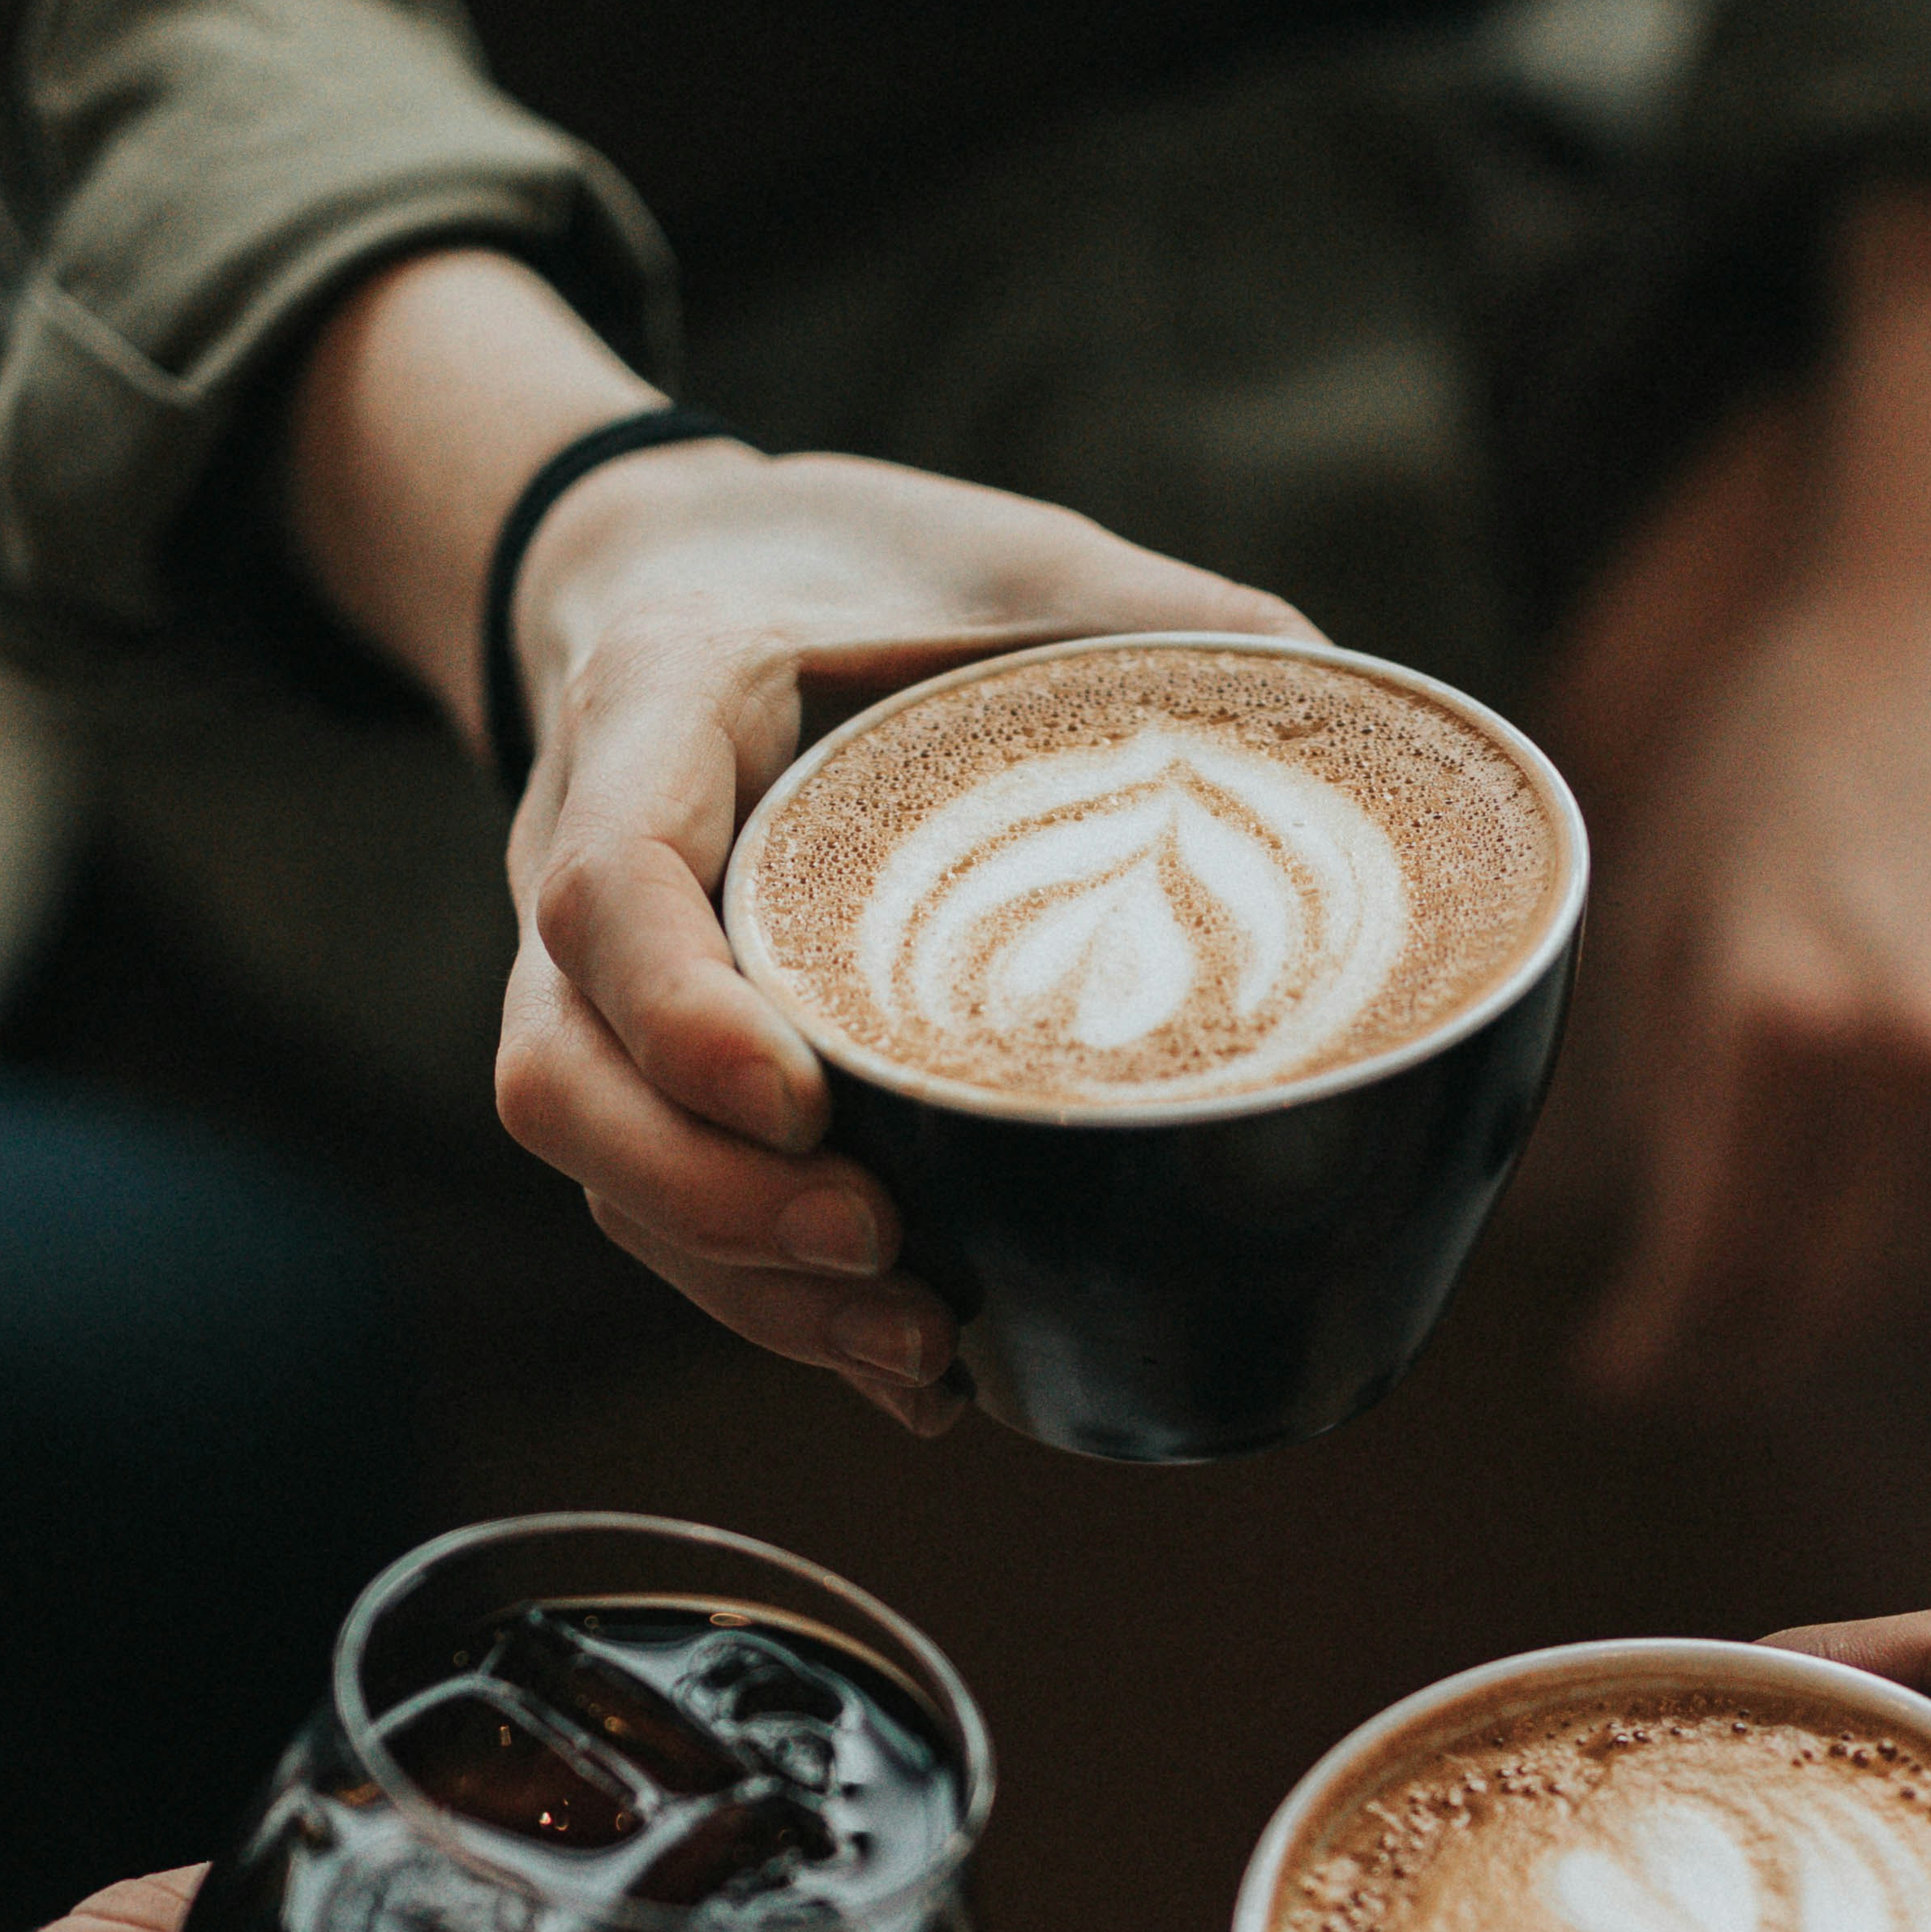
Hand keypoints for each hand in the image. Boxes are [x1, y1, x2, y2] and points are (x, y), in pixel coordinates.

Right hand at [491, 439, 1314, 1422]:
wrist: (705, 577)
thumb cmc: (872, 571)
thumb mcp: (1018, 555)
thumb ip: (1168, 625)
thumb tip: (1367, 719)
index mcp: (658, 711)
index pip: (606, 886)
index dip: (684, 1017)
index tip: (806, 1101)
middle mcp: (585, 860)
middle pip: (564, 1078)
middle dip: (712, 1202)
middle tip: (887, 1249)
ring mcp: (600, 985)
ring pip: (599, 1175)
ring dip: (749, 1286)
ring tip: (925, 1348)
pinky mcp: (647, 1071)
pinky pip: (663, 1216)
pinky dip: (776, 1307)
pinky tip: (915, 1376)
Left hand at [1552, 190, 1930, 1405]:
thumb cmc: (1787, 752)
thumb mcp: (1661, 904)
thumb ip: (1639, 1089)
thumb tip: (1588, 1247)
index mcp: (1782, 1015)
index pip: (1719, 1272)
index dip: (1658, 1352)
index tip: (1615, 1372)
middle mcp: (1925, 1052)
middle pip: (1832, 1309)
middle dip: (1744, 1358)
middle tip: (1688, 1362)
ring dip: (1854, 1315)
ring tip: (1785, 1290)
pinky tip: (1899, 1219)